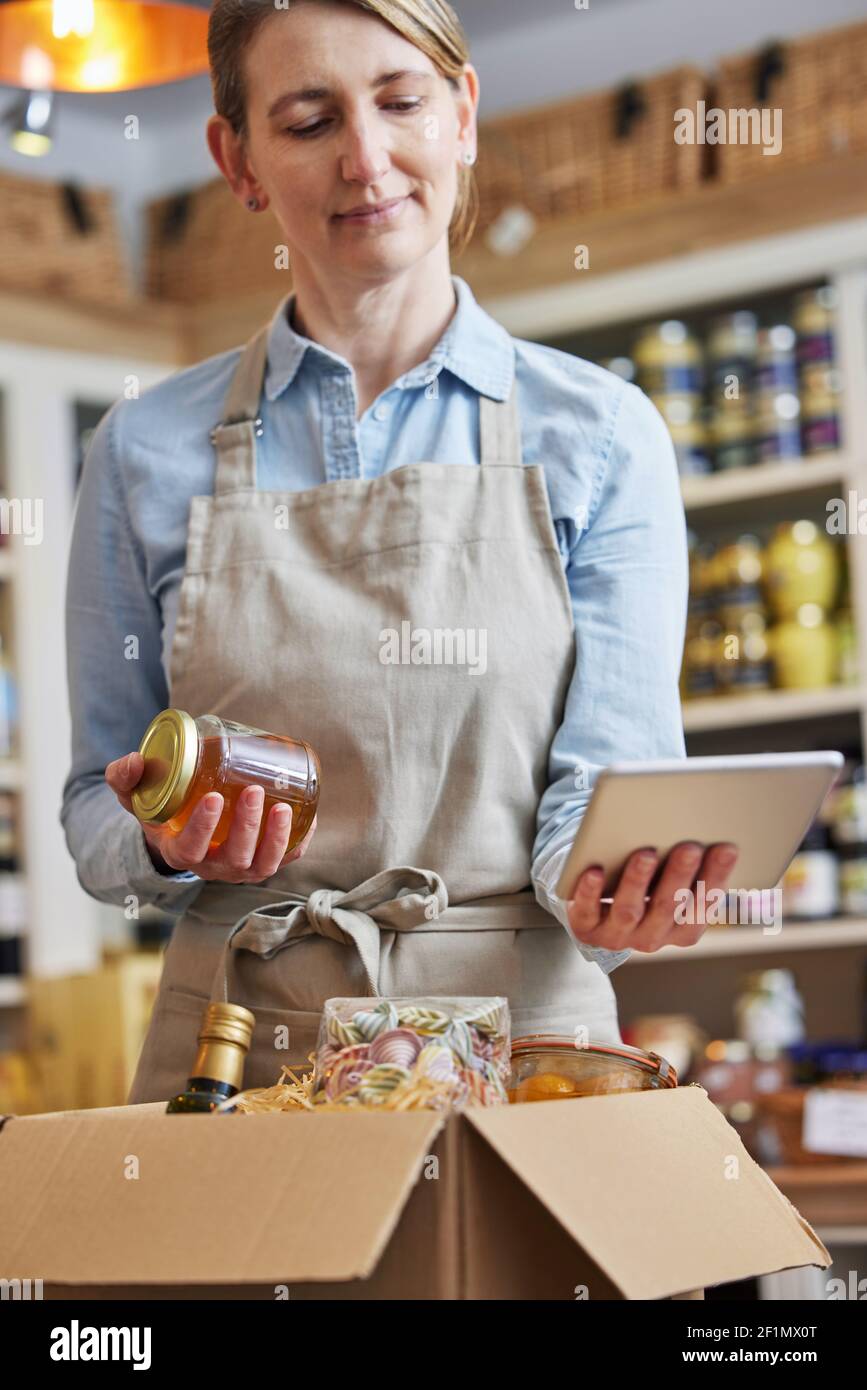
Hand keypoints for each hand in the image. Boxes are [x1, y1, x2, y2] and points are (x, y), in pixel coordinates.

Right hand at [105, 750, 317, 883]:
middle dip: (247, 828)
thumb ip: (126, 779)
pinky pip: (285, 860)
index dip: (202, 828)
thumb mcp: (137, 796)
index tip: (212, 798)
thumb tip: (133, 761)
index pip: (190, 849)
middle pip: (234, 859)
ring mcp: (239, 868)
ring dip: (276, 840)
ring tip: (284, 807)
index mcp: (179, 851)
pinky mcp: (261, 860)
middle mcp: (212, 866)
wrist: (182, 829)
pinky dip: (297, 844)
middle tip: (255, 792)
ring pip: (262, 866)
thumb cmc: (162, 809)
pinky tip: (308, 818)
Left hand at [565, 840, 739, 953]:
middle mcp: (653, 936)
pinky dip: (591, 892)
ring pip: (630, 910)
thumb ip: (689, 866)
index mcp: (682, 928)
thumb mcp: (669, 880)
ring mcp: (618, 935)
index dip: (716, 877)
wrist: (597, 912)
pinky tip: (595, 871)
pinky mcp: (586, 928)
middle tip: (689, 847)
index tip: (727, 847)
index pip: (704, 905)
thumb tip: (711, 831)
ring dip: (639, 881)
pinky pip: (588, 913)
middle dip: (679, 875)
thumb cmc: (645, 886)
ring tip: (646, 854)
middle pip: (669, 907)